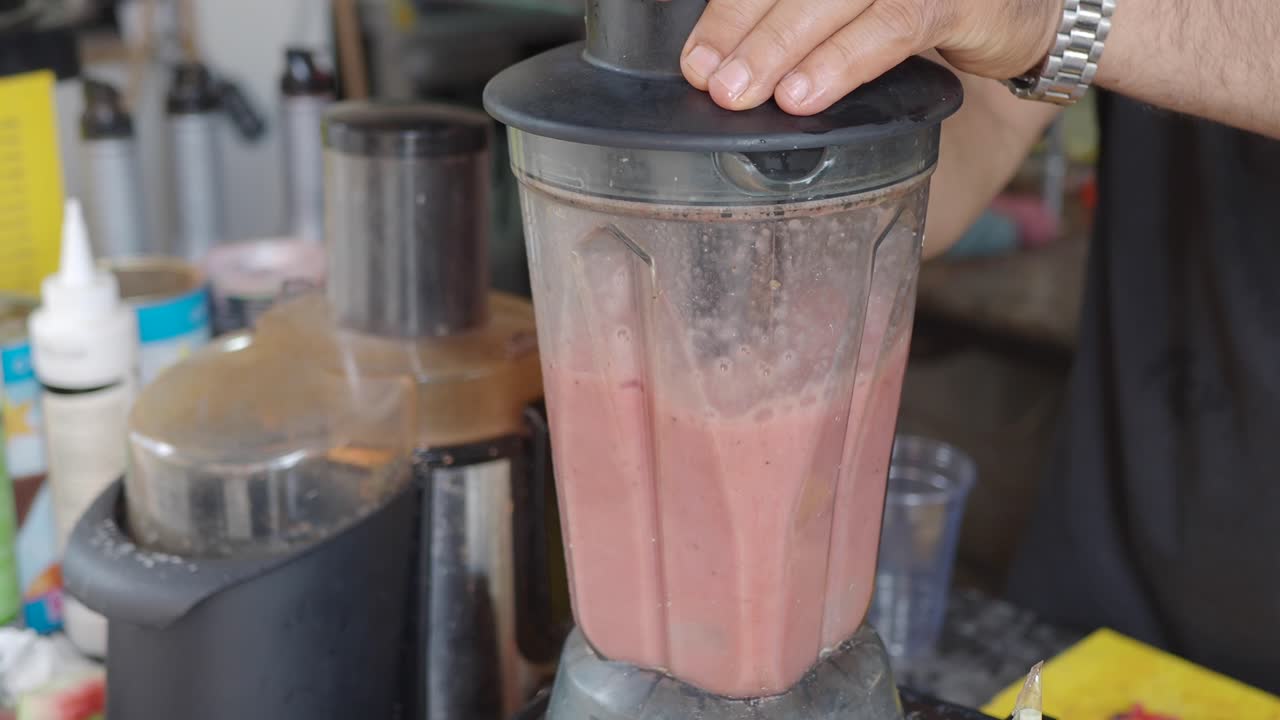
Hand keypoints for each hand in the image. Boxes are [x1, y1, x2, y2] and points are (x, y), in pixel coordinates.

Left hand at [679, 0, 1060, 114]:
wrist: (1032, 8)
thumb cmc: (927, 3)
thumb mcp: (855, 2)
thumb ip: (802, 11)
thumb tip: (726, 51)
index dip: (729, 7)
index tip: (689, 46)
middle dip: (739, 26)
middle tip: (705, 75)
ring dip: (780, 49)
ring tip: (739, 92)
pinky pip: (888, 29)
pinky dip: (841, 64)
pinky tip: (804, 96)